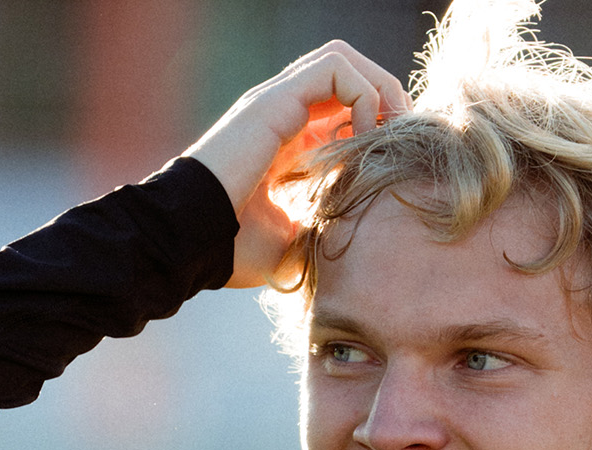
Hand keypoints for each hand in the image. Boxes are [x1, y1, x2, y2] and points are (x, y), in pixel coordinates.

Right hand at [186, 42, 410, 288]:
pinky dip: (363, 95)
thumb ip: (323, 225)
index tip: (394, 159)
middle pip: (343, 72)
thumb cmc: (231, 249)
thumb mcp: (293, 239)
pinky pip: (335, 68)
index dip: (376, 123)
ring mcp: (274, 102)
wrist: (189, 241)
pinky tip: (363, 137)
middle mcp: (278, 113)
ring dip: (377, 87)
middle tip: (401, 137)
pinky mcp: (274, 100)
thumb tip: (358, 236)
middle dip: (383, 96)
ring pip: (341, 58)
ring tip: (389, 129)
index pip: (338, 106)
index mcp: (283, 141)